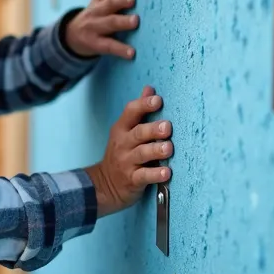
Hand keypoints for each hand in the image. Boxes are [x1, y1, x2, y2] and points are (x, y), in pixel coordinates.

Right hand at [64, 0, 138, 59]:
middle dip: (121, 0)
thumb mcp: (99, 5)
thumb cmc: (94, 18)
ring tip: (135, 21)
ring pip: (109, 23)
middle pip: (108, 4)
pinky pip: (109, 46)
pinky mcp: (95, 44)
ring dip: (123, 22)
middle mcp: (95, 12)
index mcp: (98, 1)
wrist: (70, 37)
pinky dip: (121, 50)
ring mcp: (94, 28)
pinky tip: (132, 53)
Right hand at [85, 85, 172, 217]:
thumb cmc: (122, 153)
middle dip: (153, 129)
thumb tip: (150, 89)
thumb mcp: (125, 130)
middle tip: (167, 127)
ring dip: (156, 151)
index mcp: (122, 129)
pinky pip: (144, 176)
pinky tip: (166, 173)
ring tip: (168, 148)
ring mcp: (127, 162)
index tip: (158, 100)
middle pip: (138, 133)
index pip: (130, 112)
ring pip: (142, 154)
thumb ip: (139, 111)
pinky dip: (155, 174)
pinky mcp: (132, 180)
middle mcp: (123, 144)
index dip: (144, 105)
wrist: (105, 184)